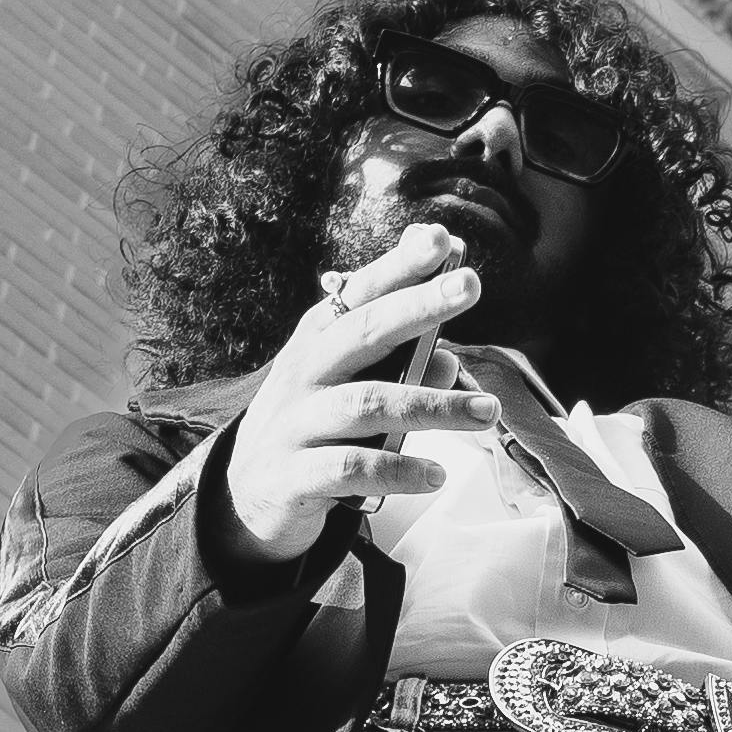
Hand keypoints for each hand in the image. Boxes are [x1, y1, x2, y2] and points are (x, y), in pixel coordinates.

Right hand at [223, 219, 483, 563]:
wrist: (244, 494)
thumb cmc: (312, 426)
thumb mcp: (349, 388)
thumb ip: (400, 370)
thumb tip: (450, 362)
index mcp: (319, 340)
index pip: (362, 293)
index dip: (400, 264)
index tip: (441, 237)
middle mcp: (304, 372)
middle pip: (363, 331)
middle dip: (419, 305)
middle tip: (471, 285)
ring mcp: (296, 422)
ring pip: (367, 404)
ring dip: (433, 405)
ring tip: (487, 411)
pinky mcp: (295, 475)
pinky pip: (352, 468)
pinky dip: (399, 471)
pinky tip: (436, 475)